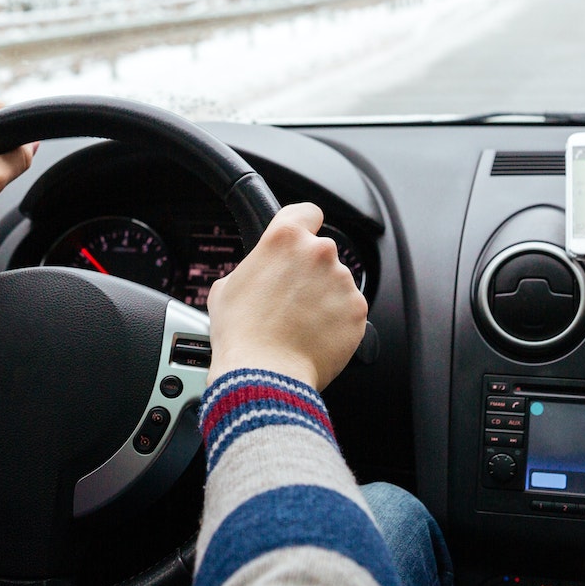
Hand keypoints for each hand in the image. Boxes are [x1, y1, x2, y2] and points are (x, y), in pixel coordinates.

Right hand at [207, 203, 367, 392]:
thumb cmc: (241, 333)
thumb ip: (252, 268)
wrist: (264, 374)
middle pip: (321, 252)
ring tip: (300, 323)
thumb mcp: (226, 288)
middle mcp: (319, 252)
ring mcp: (342, 281)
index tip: (303, 236)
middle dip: (309, 272)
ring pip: (336, 283)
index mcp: (285, 238)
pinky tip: (314, 336)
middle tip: (290, 298)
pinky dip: (337, 321)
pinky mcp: (357, 311)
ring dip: (324, 297)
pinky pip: (349, 310)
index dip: (304, 224)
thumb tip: (259, 274)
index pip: (308, 211)